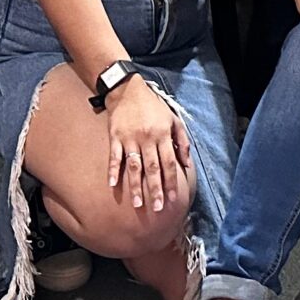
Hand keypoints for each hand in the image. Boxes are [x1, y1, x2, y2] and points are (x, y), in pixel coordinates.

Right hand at [104, 73, 189, 212]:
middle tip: (156, 208)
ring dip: (136, 186)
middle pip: (153, 167)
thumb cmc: (153, 107)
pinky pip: (114, 156)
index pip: (169, 163)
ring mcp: (130, 138)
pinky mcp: (115, 136)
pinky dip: (113, 170)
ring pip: (135, 165)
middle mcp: (148, 138)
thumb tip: (187, 164)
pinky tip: (112, 184)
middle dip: (155, 189)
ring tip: (137, 204)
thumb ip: (182, 141)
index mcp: (163, 134)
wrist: (128, 90)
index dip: (171, 182)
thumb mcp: (172, 119)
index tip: (172, 199)